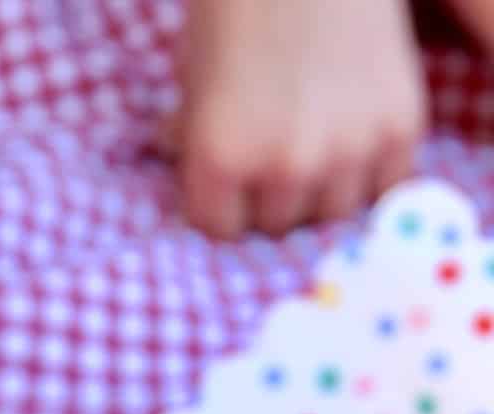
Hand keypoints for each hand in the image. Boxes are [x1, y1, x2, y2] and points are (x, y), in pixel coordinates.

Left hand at [179, 0, 425, 236]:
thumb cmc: (242, 0)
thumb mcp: (192, 71)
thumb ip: (189, 132)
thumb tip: (175, 156)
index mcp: (221, 158)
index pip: (218, 230)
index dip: (221, 202)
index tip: (228, 178)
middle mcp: (285, 166)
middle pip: (276, 226)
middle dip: (270, 195)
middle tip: (276, 149)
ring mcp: (347, 151)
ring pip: (331, 214)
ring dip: (323, 188)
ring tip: (318, 140)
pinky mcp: (398, 128)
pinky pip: (385, 186)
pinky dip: (372, 169)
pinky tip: (356, 137)